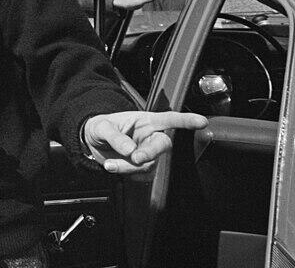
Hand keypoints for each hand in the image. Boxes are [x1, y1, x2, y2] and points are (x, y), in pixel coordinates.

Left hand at [82, 110, 207, 173]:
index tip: (201, 121)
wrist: (92, 143)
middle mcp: (150, 137)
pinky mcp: (142, 168)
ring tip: (110, 163)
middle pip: (163, 145)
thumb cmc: (101, 128)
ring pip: (149, 164)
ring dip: (128, 166)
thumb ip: (116, 137)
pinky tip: (112, 166)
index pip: (169, 119)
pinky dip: (124, 172)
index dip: (186, 120)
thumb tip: (130, 149)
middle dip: (150, 152)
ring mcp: (148, 153)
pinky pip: (139, 174)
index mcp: (146, 121)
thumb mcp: (102, 127)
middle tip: (135, 158)